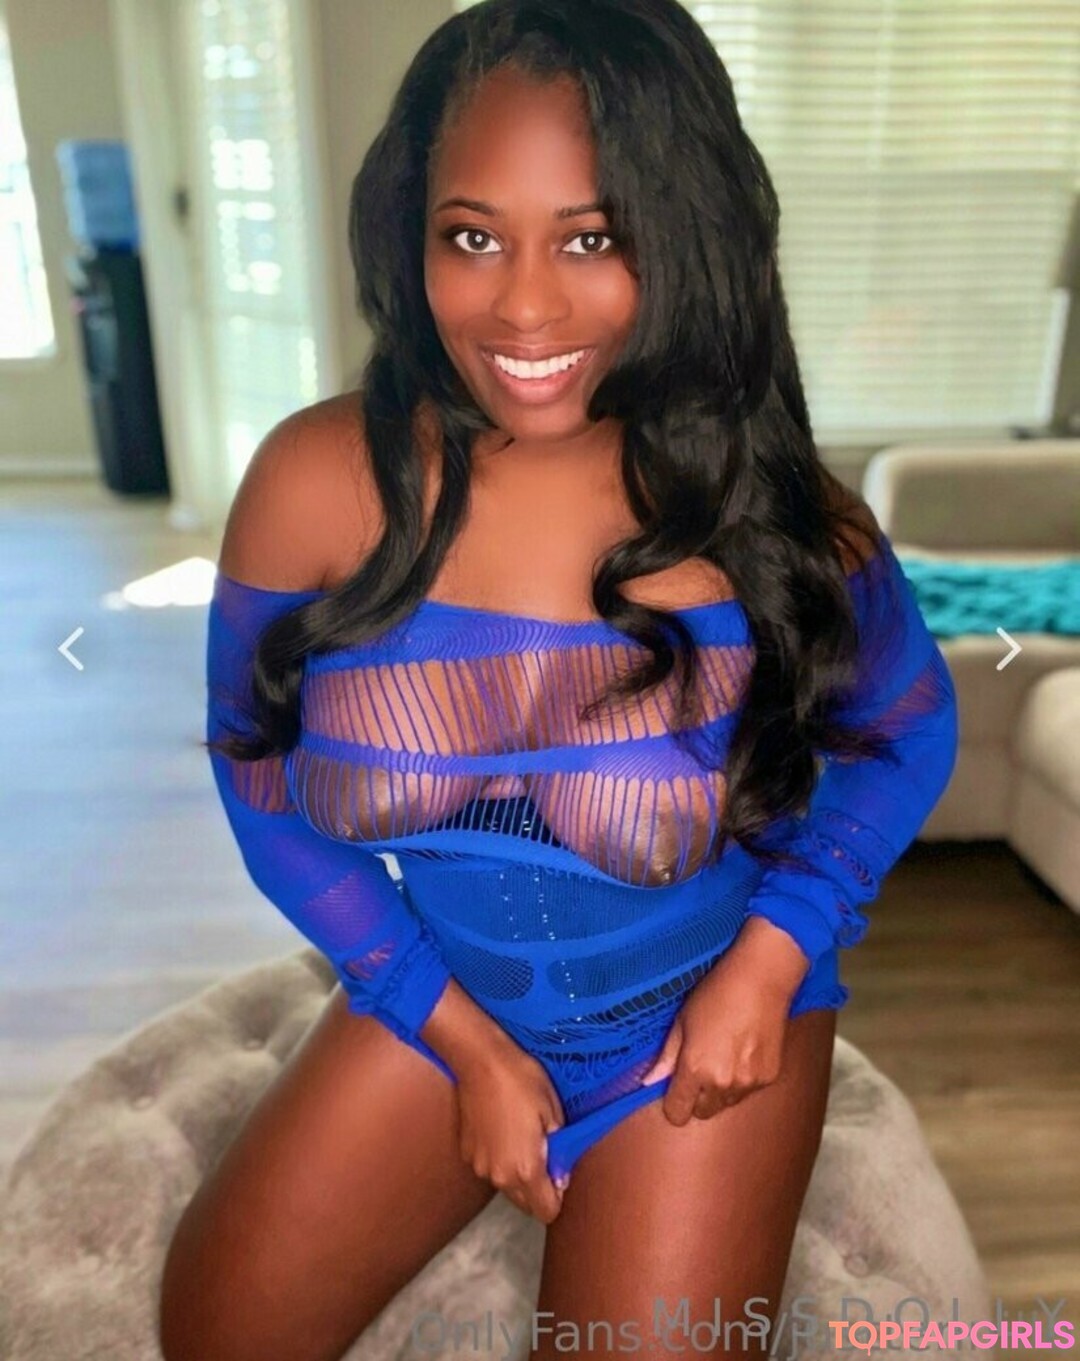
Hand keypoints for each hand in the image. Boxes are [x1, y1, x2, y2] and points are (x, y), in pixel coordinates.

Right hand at [454, 1043, 568, 1223]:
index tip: (560, 1173)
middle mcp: (500, 1176)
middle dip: (538, 1189)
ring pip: (507, 1186)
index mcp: (525, 1170)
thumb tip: (559, 1174)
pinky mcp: (467, 1152)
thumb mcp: (553, 1112)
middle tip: (545, 1154)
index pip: (546, 1211)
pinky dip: (499, 1159)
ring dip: (518, 1175)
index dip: (558, 1196)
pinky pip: (490, 1167)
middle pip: (525, 1204)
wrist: (479, 1060)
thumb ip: (560, 1151)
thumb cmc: (522, 1082)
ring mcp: (480, 1166)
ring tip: (523, 1138)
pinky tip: (502, 1129)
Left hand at [639, 927, 803, 1124]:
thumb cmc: (715, 994)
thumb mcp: (682, 1021)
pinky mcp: (769, 1078)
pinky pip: (748, 1092)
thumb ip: (666, 1057)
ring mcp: (749, 1084)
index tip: (675, 1089)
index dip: (673, 1103)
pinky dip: (742, 1080)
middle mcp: (722, 1084)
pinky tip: (743, 1052)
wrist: (761, 980)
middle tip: (699, 1068)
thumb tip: (648, 1081)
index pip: (678, 1113)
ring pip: (726, 1103)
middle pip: (702, 1112)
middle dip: (697, 1097)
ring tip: (723, 1056)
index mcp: (695, 1070)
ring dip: (720, 1090)